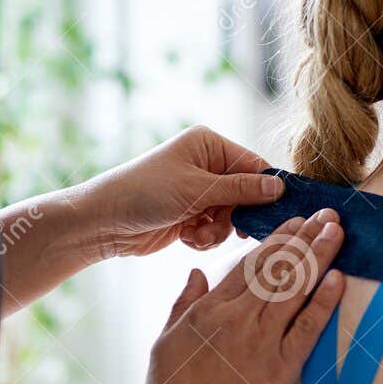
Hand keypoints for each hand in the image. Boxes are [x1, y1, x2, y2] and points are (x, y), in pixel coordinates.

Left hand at [83, 125, 284, 260]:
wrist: (103, 223)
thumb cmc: (145, 193)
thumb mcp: (197, 189)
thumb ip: (241, 189)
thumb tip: (279, 187)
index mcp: (209, 145)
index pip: (254, 165)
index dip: (267, 189)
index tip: (278, 212)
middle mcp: (206, 164)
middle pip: (246, 194)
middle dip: (236, 215)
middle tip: (235, 230)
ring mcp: (198, 191)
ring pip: (232, 216)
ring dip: (218, 231)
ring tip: (197, 235)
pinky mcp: (190, 215)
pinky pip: (215, 229)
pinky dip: (205, 237)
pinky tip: (187, 238)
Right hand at [142, 210, 345, 383]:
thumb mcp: (165, 339)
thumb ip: (184, 302)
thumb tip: (198, 273)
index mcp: (209, 308)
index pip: (250, 263)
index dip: (278, 238)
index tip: (297, 220)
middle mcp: (237, 318)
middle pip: (278, 267)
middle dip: (305, 236)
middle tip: (328, 214)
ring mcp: (260, 342)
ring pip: (294, 288)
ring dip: (319, 256)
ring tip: (337, 231)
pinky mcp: (280, 369)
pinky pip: (307, 328)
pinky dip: (324, 301)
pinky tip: (339, 277)